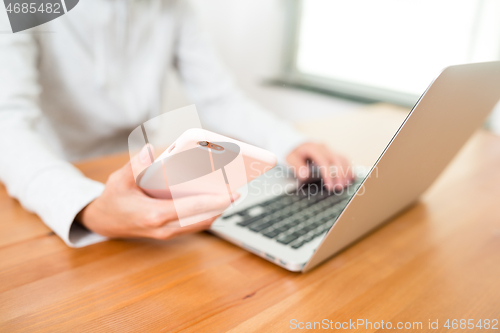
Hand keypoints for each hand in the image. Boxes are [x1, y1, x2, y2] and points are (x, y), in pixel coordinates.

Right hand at [77, 145, 236, 239]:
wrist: (105, 222)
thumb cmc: (114, 198)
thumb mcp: (118, 179)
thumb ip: (135, 165)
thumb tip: (148, 151)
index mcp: (153, 214)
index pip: (190, 208)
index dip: (212, 201)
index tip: (230, 193)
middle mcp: (164, 227)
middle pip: (201, 218)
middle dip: (222, 206)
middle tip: (238, 191)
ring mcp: (169, 232)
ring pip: (201, 223)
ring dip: (218, 211)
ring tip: (233, 195)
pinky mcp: (172, 232)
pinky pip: (196, 224)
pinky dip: (209, 214)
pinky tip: (219, 202)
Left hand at [286, 142, 353, 190]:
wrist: (294, 144)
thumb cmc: (292, 153)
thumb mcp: (289, 159)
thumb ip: (296, 166)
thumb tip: (305, 175)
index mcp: (313, 148)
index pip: (324, 162)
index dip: (329, 175)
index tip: (330, 186)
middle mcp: (323, 148)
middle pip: (336, 160)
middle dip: (340, 175)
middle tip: (339, 188)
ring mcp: (329, 150)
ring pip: (342, 159)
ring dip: (346, 172)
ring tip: (346, 184)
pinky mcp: (332, 154)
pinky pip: (343, 160)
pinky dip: (348, 168)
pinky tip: (351, 178)